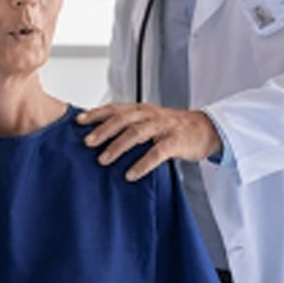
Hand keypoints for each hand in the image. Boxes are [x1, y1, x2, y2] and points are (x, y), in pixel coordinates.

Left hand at [77, 104, 221, 181]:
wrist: (206, 129)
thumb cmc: (172, 127)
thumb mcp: (149, 120)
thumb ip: (128, 124)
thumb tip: (99, 135)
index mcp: (141, 109)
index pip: (115, 108)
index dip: (96, 113)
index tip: (78, 122)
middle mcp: (150, 115)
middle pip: (123, 119)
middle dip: (103, 130)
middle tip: (87, 143)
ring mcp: (163, 127)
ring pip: (137, 133)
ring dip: (118, 146)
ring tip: (103, 160)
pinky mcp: (176, 141)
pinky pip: (157, 152)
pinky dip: (142, 164)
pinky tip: (131, 174)